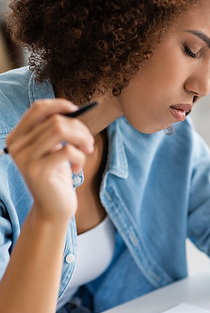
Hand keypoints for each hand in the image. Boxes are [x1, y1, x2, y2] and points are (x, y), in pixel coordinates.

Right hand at [5, 99, 93, 222]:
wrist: (53, 207)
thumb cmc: (57, 175)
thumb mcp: (53, 149)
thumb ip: (56, 130)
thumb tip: (74, 109)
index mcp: (18, 136)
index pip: (37, 108)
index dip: (60, 104)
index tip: (77, 110)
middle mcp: (17, 145)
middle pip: (55, 120)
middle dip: (79, 128)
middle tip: (89, 142)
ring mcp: (25, 158)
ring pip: (61, 130)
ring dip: (82, 139)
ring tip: (87, 152)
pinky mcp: (38, 171)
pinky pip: (68, 150)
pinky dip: (80, 157)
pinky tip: (78, 169)